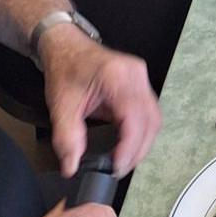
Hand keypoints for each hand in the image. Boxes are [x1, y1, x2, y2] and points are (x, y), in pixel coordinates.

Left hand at [38, 26, 160, 177]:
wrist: (67, 47)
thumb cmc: (66, 70)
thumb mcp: (61, 107)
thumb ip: (67, 139)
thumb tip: (72, 167)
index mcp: (117, 78)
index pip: (134, 118)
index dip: (129, 147)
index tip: (115, 167)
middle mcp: (136, 76)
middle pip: (151, 120)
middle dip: (138, 150)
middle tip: (118, 169)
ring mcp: (141, 78)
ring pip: (155, 117)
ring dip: (143, 143)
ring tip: (123, 161)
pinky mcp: (140, 84)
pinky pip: (150, 112)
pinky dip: (141, 132)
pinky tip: (128, 144)